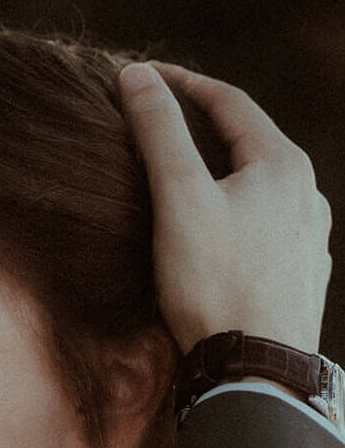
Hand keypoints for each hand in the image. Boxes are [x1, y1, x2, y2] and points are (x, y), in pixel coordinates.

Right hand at [118, 61, 331, 353]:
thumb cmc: (215, 283)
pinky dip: (236, 211)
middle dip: (202, 126)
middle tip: (159, 121)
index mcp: (283, 165)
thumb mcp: (179, 199)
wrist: (256, 370)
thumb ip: (159, 133)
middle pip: (249, 141)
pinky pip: (267, 224)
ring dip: (222, 171)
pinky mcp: (301, 273)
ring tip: (185, 177)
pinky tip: (217, 231)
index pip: (230, 101)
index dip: (183, 84)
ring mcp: (308, 237)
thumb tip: (139, 77)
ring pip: (260, 186)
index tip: (143, 78)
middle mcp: (307, 195)